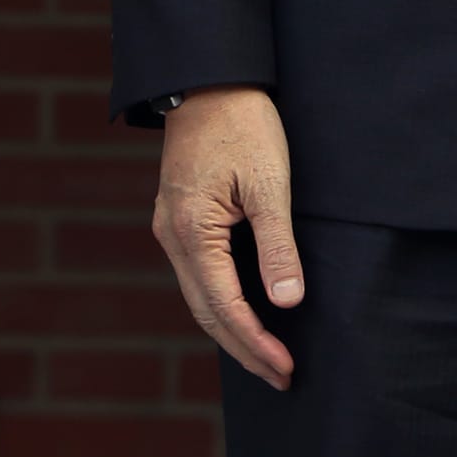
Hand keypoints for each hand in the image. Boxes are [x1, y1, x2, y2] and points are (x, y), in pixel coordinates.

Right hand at [150, 86, 305, 386]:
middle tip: (281, 377)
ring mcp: (169, 228)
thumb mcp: (270, 183)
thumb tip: (287, 302)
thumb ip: (277, 245)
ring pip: (199, 297)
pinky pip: (198, 275)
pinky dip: (221, 302)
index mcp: (192, 231)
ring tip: (267, 356)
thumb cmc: (243, 124)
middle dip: (244, 349)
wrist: (208, 79)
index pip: (225, 307)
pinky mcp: (178, 218)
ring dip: (232, 330)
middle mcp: (171, 237)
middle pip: (206, 312)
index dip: (256, 342)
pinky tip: (245, 312)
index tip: (285, 368)